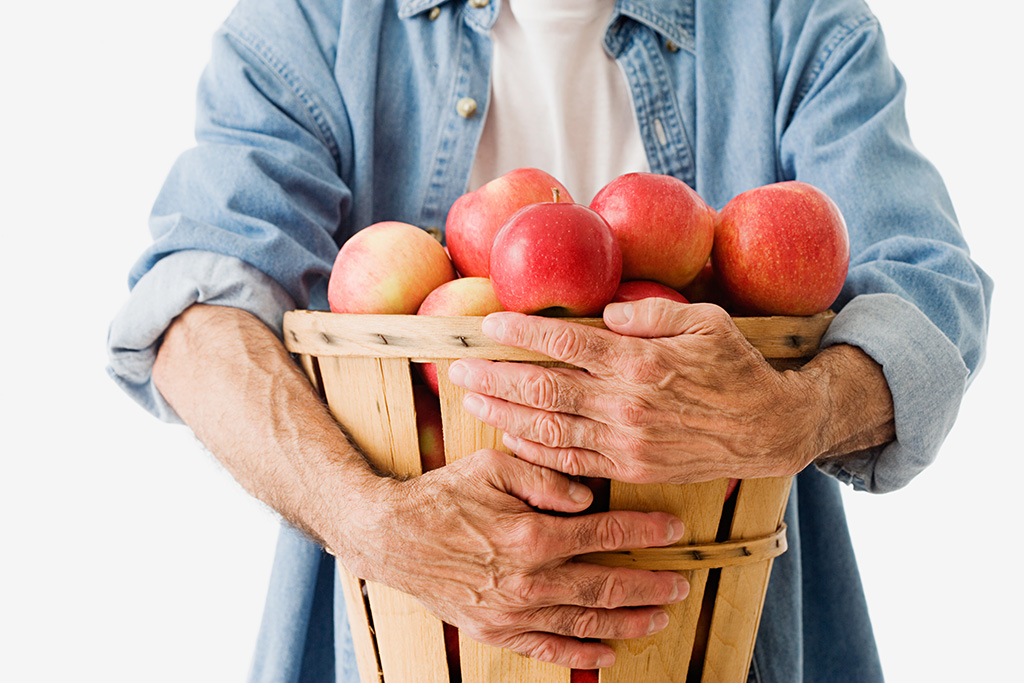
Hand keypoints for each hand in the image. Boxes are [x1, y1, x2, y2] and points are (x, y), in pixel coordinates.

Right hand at [336, 449, 688, 669]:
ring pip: (585, 621)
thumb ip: (545, 476)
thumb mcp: (492, 465)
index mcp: (532, 534)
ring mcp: (512, 611)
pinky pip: (547, 649)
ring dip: (628, 620)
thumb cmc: (443, 496)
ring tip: (660, 617)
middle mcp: (528, 580)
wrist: (392, 536)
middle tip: (681, 583)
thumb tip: (588, 498)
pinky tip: (607, 653)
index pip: (605, 532)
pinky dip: (580, 653)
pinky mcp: (495, 630)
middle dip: (650, 584)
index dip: (645, 531)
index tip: (674, 530)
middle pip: (605, 584)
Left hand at [446, 299, 827, 483]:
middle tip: (456, 367)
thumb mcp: (704, 323)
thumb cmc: (735, 368)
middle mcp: (626, 402)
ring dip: (503, 412)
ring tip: (470, 398)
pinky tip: (509, 435)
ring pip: (549, 427)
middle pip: (543, 388)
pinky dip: (536, 450)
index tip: (487, 325)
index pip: (566, 343)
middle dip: (494, 375)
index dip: (521, 334)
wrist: (767, 429)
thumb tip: (607, 312)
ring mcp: (625, 440)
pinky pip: (571, 461)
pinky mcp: (629, 468)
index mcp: (640, 361)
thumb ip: (651, 314)